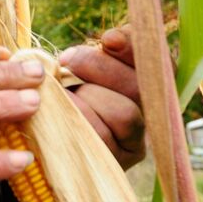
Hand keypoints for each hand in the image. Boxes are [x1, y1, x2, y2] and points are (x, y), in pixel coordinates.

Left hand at [57, 27, 145, 169]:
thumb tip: (112, 39)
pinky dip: (78, 120)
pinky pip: (103, 139)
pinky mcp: (119, 162)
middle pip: (140, 86)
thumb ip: (102, 51)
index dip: (135, 48)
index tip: (108, 39)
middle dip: (99, 67)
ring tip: (62, 92)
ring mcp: (137, 141)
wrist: (43, 134)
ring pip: (126, 114)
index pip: (159, 61)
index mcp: (148, 84)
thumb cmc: (65, 93)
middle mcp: (150, 113)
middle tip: (66, 60)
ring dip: (88, 96)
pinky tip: (58, 113)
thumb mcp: (80, 66)